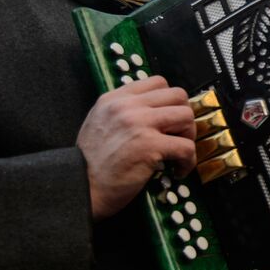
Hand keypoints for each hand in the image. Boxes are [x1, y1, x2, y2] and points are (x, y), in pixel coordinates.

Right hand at [78, 76, 195, 220]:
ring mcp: (139, 123)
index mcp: (114, 99)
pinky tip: (178, 170)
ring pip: (186, 116)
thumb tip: (155, 109)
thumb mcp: (99, 122)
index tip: (171, 118)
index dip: (170, 100)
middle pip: (178, 95)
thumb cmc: (91, 163)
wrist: (80, 188)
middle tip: (178, 136)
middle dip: (184, 116)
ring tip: (178, 153)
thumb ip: (123, 111)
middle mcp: (127, 106)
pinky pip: (186, 147)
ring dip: (188, 136)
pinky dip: (188, 161)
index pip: (158, 82)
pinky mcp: (149, 145)